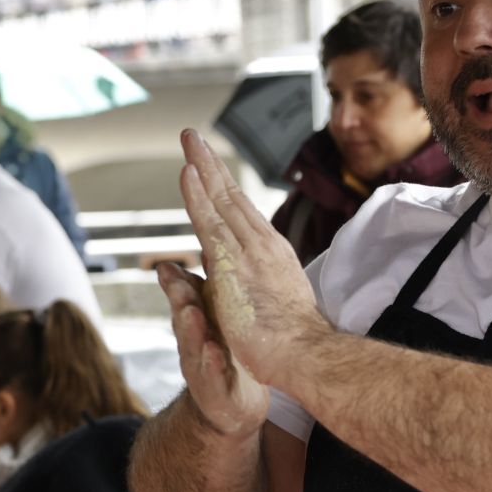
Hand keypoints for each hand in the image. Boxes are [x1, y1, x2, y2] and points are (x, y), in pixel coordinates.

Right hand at [158, 263, 270, 437]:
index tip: (166, 266)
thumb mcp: (215, 322)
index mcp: (197, 325)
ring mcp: (202, 369)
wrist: (233, 406)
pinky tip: (214, 353)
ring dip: (192, 331)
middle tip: (177, 285)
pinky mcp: (217, 392)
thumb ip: (206, 293)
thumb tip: (202, 252)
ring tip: (192, 313)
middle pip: (183, 320)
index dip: (176, 284)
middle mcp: (194, 345)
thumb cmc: (225, 354)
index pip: (185, 301)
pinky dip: (213, 365)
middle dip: (179, 302)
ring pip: (194, 347)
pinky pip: (213, 377)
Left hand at [174, 126, 327, 390]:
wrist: (303, 354)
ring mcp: (248, 251)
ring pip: (220, 200)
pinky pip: (210, 220)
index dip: (222, 185)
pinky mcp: (232, 263)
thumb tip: (248, 276)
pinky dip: (198, 193)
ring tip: (188, 140)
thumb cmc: (292, 339)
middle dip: (211, 164)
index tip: (208, 165)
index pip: (241, 212)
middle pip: (230, 196)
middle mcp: (261, 244)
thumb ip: (258, 281)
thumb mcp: (275, 300)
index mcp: (270, 253)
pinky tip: (187, 172)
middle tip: (192, 136)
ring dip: (203, 166)